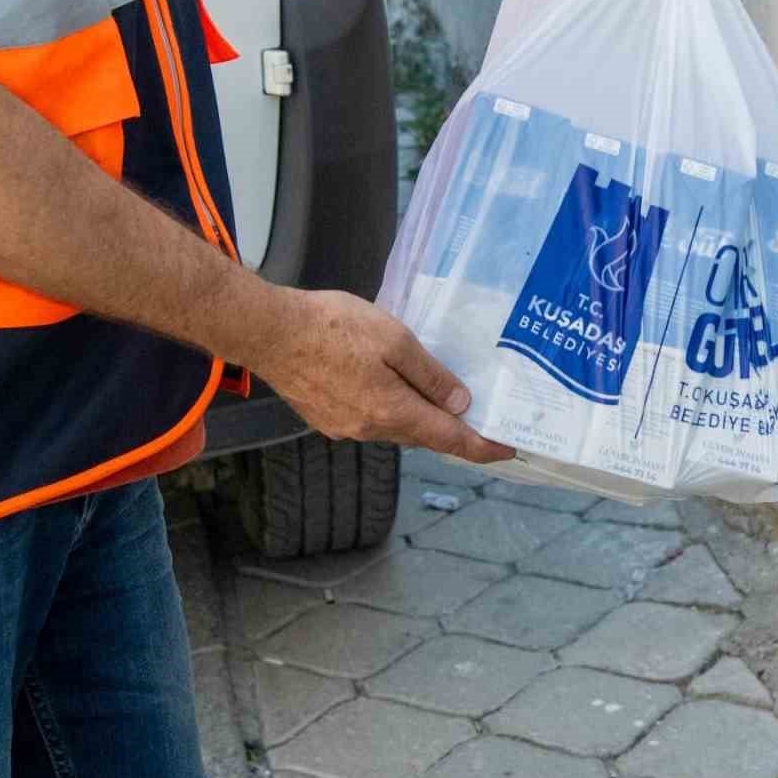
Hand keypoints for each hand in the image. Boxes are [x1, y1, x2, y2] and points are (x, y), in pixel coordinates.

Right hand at [258, 289, 512, 463]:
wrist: (268, 331)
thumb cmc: (333, 327)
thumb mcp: (395, 340)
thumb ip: (430, 375)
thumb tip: (460, 405)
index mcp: (392, 411)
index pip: (449, 439)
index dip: (482, 446)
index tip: (508, 449)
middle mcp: (370, 429)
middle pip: (422, 435)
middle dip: (451, 428)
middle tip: (479, 415)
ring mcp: (344, 427)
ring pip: (395, 426)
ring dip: (417, 416)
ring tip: (437, 395)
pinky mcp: (325, 417)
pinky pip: (370, 419)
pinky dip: (389, 408)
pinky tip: (389, 386)